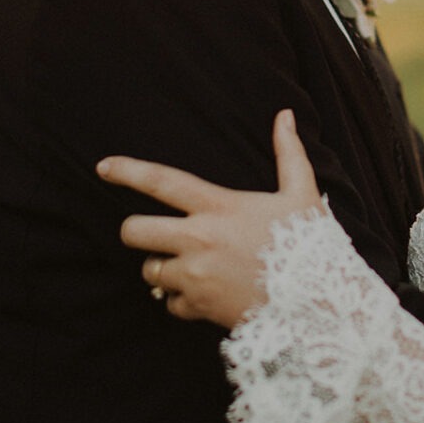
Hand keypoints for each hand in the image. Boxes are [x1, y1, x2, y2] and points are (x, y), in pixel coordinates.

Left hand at [96, 110, 322, 327]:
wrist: (320, 303)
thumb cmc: (311, 245)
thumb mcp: (302, 193)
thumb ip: (289, 152)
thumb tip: (284, 115)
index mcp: (218, 207)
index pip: (162, 181)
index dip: (128, 171)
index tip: (103, 167)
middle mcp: (199, 240)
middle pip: (133, 231)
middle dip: (136, 232)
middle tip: (155, 234)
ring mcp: (196, 276)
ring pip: (149, 270)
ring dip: (162, 268)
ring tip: (192, 267)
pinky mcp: (199, 307)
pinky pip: (170, 304)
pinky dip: (182, 300)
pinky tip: (206, 294)